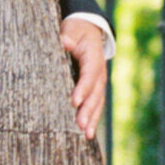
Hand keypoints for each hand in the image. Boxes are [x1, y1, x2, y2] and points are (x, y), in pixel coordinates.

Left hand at [62, 17, 108, 141]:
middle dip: (88, 110)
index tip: (74, 101)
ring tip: (86, 135)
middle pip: (95, 93)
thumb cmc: (76, 31)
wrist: (88, 30)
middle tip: (80, 125)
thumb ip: (67, 36)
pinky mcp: (95, 88)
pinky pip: (95, 105)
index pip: (89, 74)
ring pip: (97, 102)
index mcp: (93, 57)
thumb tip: (64, 42)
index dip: (83, 88)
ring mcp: (99, 81)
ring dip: (92, 119)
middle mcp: (99, 72)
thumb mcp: (71, 30)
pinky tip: (88, 134)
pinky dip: (92, 118)